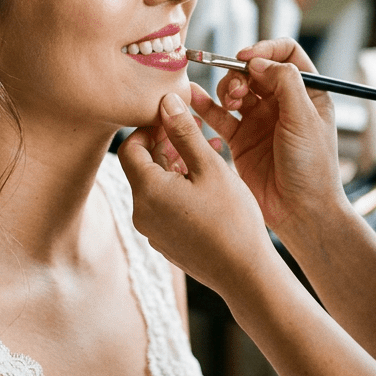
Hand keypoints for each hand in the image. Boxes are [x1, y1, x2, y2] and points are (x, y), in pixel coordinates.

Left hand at [118, 92, 276, 293]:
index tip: (174, 119)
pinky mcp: (165, 241)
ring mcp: (152, 230)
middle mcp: (141, 212)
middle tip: (193, 129)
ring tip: (207, 150)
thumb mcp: (209, 167)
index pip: (130, 147)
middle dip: (166, 143)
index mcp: (147, 191)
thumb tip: (166, 101)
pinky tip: (208, 179)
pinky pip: (165, 204)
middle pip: (142, 166)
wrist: (245, 274)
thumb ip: (184, 132)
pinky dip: (180, 186)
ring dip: (176, 163)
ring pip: (156, 185)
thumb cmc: (232, 219)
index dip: (149, 128)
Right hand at [194, 38, 345, 235]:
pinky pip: (218, 116)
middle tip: (236, 90)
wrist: (301, 212)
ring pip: (235, 90)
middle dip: (240, 73)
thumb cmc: (313, 168)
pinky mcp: (241, 140)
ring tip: (228, 103)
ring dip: (225, 89)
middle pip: (255, 70)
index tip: (247, 57)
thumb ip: (285, 83)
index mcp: (307, 93)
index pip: (286, 54)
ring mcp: (260, 121)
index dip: (266, 49)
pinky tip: (192, 99)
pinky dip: (204, 106)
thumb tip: (258, 60)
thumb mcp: (304, 119)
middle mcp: (282, 103)